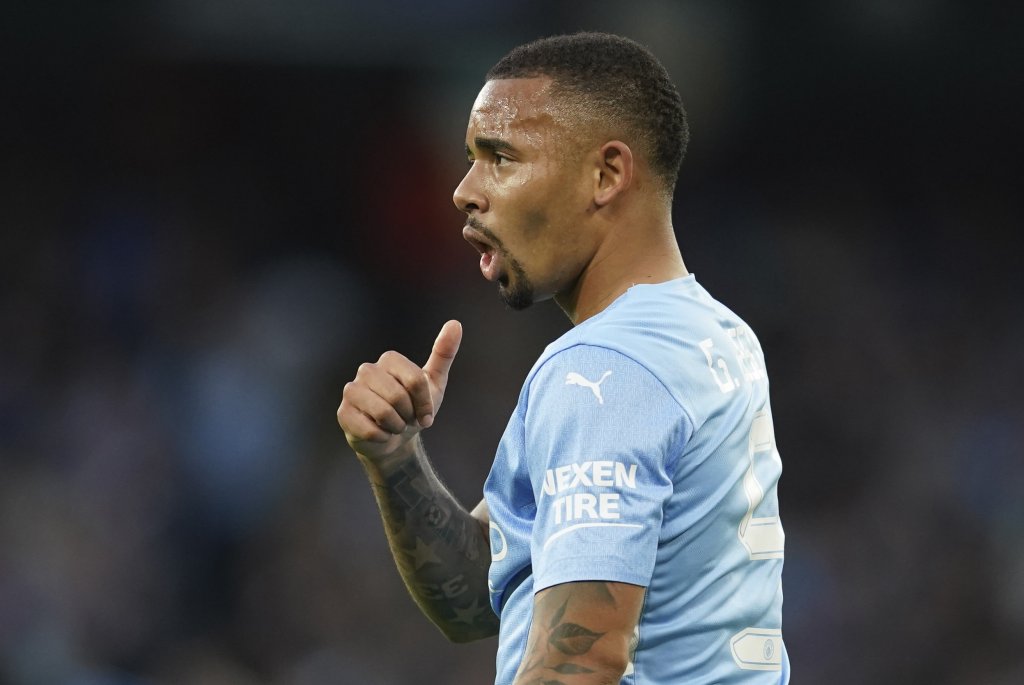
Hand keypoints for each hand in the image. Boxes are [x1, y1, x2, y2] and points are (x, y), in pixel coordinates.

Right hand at [337, 320, 462, 465]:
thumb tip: (455, 324)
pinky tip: (380, 434)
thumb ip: (444, 353)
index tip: (426, 414)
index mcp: (389, 360)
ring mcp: (351, 390)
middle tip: (406, 419)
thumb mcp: (435, 383)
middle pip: (398, 397)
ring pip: (383, 413)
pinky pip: (370, 430)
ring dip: (396, 427)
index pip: (416, 380)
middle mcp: (367, 370)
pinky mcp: (343, 413)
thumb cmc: (415, 408)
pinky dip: (383, 438)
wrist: (395, 439)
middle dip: (409, 416)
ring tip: (394, 425)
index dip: (425, 403)